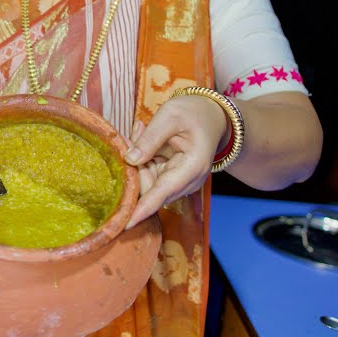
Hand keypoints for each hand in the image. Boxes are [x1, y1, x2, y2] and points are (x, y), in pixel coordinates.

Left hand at [124, 94, 227, 228]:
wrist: (212, 115)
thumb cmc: (195, 112)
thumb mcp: (170, 116)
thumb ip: (149, 138)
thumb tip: (130, 160)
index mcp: (192, 167)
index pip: (162, 193)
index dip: (142, 209)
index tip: (125, 223)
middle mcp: (187, 181)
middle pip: (149, 188)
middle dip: (134, 167)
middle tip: (136, 132)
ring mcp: (179, 182)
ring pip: (146, 182)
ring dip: (137, 159)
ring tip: (144, 130)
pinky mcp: (170, 178)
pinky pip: (148, 175)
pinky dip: (142, 158)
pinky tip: (146, 135)